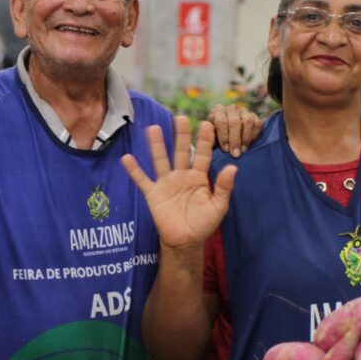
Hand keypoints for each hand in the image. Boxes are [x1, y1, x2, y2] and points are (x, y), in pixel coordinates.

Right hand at [122, 116, 236, 249]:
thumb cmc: (203, 223)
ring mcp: (166, 183)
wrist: (185, 241)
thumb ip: (223, 187)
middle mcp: (181, 175)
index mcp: (198, 177)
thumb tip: (233, 167)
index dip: (205, 141)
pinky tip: (127, 158)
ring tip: (152, 128)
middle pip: (181, 151)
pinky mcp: (153, 194)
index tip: (207, 124)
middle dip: (181, 135)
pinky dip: (134, 170)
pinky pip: (142, 180)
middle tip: (180, 118)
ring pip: (160, 160)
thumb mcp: (218, 206)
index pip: (202, 155)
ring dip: (156, 145)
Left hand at [208, 104, 261, 157]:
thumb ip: (207, 139)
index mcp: (217, 111)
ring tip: (244, 150)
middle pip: (235, 122)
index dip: (224, 136)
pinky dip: (255, 134)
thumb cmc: (215, 138)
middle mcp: (231, 108)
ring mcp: (243, 111)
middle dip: (235, 140)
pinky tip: (250, 143)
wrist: (226, 136)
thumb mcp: (209, 138)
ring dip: (246, 137)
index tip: (225, 150)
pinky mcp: (254, 116)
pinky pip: (257, 123)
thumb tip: (209, 140)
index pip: (221, 121)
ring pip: (247, 121)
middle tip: (236, 153)